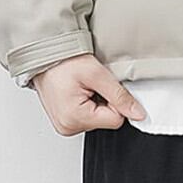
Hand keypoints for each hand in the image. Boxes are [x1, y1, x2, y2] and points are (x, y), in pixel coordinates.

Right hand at [32, 54, 146, 135]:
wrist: (46, 54)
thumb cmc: (64, 61)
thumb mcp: (97, 74)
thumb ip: (119, 95)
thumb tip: (137, 113)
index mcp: (74, 119)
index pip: (115, 120)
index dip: (116, 100)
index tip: (106, 85)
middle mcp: (68, 127)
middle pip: (106, 119)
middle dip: (105, 99)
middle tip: (93, 83)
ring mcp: (65, 125)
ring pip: (98, 117)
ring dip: (97, 99)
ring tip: (85, 84)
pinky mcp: (65, 120)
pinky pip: (88, 115)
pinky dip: (89, 101)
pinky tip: (80, 89)